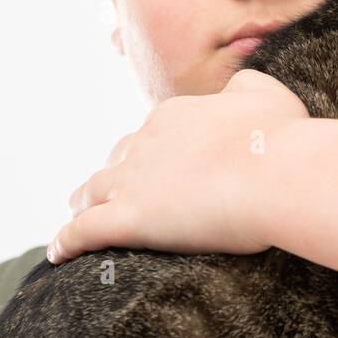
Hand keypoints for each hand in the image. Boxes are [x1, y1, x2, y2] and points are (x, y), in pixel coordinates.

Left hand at [51, 69, 309, 263]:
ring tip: (76, 213)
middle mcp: (147, 143)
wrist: (275, 172)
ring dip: (83, 202)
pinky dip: (67, 241)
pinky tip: (57, 253)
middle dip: (111, 173)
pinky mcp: (130, 220)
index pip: (153, 134)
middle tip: (109, 187)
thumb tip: (236, 85)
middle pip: (117, 160)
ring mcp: (134, 181)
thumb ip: (246, 85)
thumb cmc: (280, 136)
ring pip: (93, 191)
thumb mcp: (267, 93)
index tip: (157, 165)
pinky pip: (84, 232)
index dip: (152, 151)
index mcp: (175, 116)